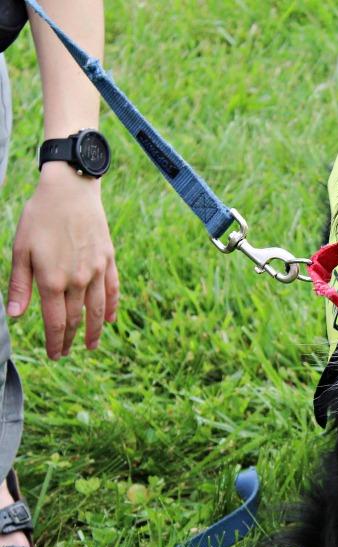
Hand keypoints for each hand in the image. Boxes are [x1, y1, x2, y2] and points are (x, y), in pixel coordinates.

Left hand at [7, 162, 118, 358]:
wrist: (71, 191)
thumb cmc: (40, 217)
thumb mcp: (21, 249)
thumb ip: (20, 284)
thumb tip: (15, 315)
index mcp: (52, 279)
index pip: (56, 321)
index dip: (55, 341)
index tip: (54, 355)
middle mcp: (77, 279)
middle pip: (76, 319)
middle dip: (70, 339)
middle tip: (66, 353)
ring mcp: (96, 271)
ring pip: (98, 310)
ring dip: (94, 331)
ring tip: (91, 346)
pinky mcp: (108, 261)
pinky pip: (113, 290)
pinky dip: (112, 308)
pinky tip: (109, 320)